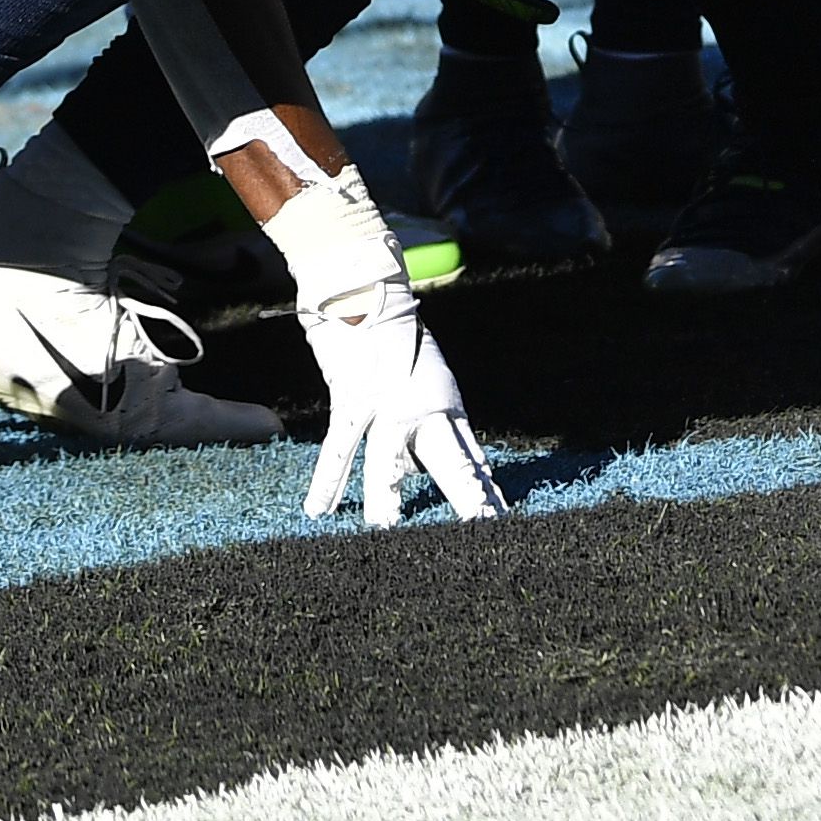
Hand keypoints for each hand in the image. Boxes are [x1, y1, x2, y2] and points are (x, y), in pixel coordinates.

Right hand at [297, 274, 501, 527]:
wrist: (368, 290)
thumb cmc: (395, 337)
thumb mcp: (426, 379)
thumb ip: (430, 422)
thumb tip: (426, 465)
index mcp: (447, 405)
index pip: (472, 456)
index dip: (486, 490)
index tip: (502, 518)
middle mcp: (426, 407)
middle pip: (450, 461)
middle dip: (467, 498)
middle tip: (485, 527)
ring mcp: (389, 404)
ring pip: (389, 459)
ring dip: (386, 496)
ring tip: (387, 530)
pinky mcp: (353, 397)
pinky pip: (340, 445)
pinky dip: (327, 478)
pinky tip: (318, 510)